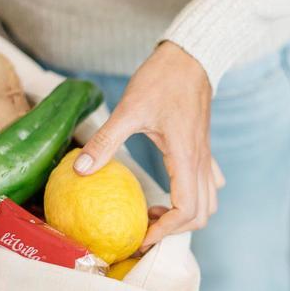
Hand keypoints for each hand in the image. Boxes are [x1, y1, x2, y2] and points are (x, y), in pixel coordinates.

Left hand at [75, 41, 224, 249]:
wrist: (190, 55)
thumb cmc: (162, 79)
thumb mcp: (129, 109)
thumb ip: (105, 140)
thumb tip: (80, 169)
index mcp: (185, 157)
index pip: (186, 209)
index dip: (165, 230)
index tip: (140, 235)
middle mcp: (200, 161)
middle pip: (201, 213)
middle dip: (174, 228)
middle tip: (144, 225)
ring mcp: (205, 155)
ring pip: (208, 201)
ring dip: (185, 215)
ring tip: (155, 210)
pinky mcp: (203, 147)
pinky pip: (209, 182)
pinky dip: (194, 197)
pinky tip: (171, 190)